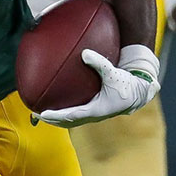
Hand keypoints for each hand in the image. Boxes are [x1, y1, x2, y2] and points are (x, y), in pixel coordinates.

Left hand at [36, 45, 160, 127]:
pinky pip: (77, 116)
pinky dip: (65, 115)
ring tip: (41, 115)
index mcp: (97, 110)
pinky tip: (57, 106)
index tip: (42, 114)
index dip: (56, 116)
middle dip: (51, 120)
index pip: (71, 115)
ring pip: (71, 121)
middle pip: (68, 122)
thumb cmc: (127, 83)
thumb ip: (99, 63)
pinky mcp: (96, 112)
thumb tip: (84, 53)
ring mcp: (94, 116)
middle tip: (35, 115)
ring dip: (57, 120)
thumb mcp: (113, 73)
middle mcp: (94, 116)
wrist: (140, 93)